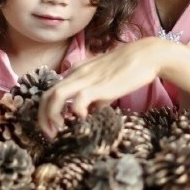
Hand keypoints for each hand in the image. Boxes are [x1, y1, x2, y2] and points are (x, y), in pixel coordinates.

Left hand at [37, 37, 167, 137]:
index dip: (46, 111)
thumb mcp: (105, 85)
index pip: (51, 91)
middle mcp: (77, 74)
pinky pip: (79, 98)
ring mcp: (87, 78)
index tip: (53, 127)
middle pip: (47, 95)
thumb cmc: (127, 69)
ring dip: (52, 116)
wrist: (146, 55)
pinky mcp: (99, 85)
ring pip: (57, 95)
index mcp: (76, 73)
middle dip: (43, 117)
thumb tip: (87, 115)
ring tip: (59, 130)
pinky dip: (75, 111)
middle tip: (50, 134)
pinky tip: (83, 118)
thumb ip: (94, 99)